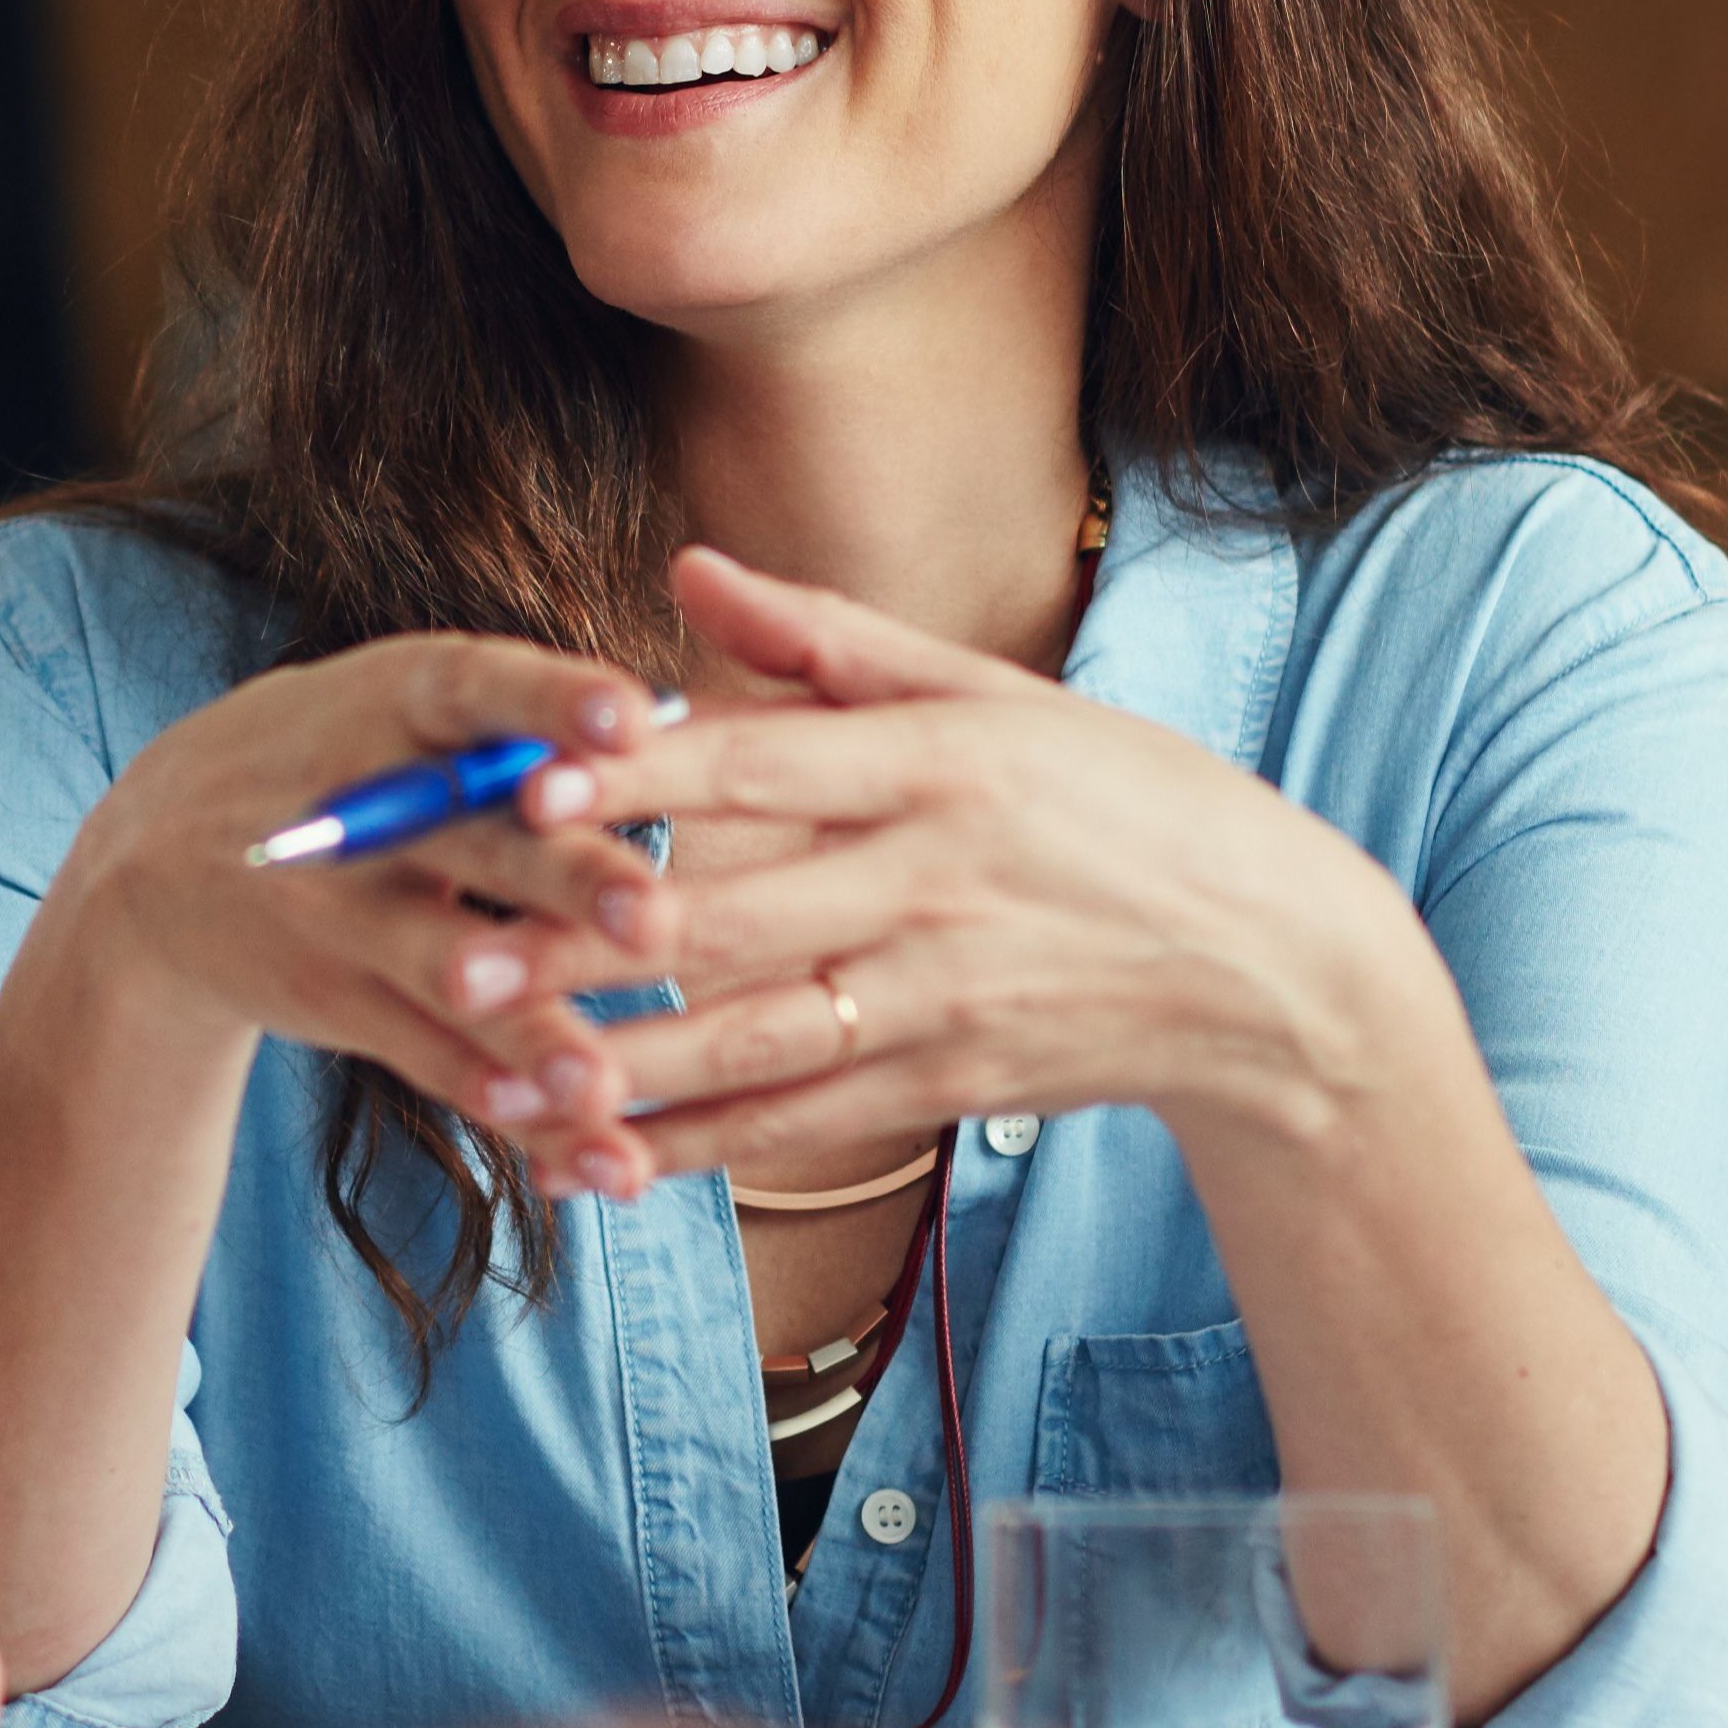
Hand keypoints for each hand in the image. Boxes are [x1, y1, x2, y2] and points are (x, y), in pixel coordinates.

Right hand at [37, 631, 680, 1130]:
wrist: (151, 865)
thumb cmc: (336, 758)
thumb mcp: (391, 707)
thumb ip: (513, 721)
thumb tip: (677, 728)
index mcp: (392, 703)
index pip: (475, 685)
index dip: (550, 699)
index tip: (634, 717)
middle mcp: (362, 810)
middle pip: (480, 842)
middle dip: (566, 882)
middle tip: (656, 919)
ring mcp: (338, 916)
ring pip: (449, 972)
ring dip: (530, 1031)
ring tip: (600, 1086)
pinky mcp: (336, 1001)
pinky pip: (431, 1058)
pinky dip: (504, 1100)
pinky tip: (579, 1145)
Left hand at [495, 549, 1417, 1200]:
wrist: (1273, 967)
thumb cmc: (1120, 804)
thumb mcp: (993, 695)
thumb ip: (826, 641)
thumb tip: (682, 569)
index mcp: (940, 761)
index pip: (764, 761)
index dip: (641, 776)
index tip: (526, 784)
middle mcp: (936, 880)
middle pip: (734, 914)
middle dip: (584, 943)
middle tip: (454, 954)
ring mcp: (944, 994)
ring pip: (756, 1039)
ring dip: (620, 1066)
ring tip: (498, 1079)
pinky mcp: (952, 1081)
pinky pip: (806, 1121)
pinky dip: (702, 1148)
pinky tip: (603, 1158)